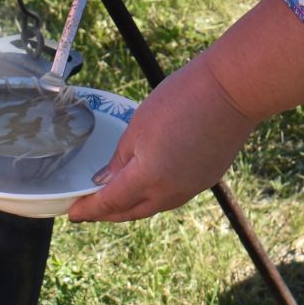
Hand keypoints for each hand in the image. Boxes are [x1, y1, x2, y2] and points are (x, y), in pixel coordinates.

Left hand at [65, 0, 303, 223]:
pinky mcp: (206, 179)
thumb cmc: (181, 99)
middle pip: (131, 212)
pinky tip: (149, 183)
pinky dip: (155, 195)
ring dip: (132, 206)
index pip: (109, 204)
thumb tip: (105, 181)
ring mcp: (190, 188)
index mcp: (147, 179)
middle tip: (90, 207)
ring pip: (153, 206)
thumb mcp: (138, 126)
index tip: (72, 212)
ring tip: (117, 198)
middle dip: (108, 213)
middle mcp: (169, 192)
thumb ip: (120, 159)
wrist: (231, 91)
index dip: (88, 210)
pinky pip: (173, 195)